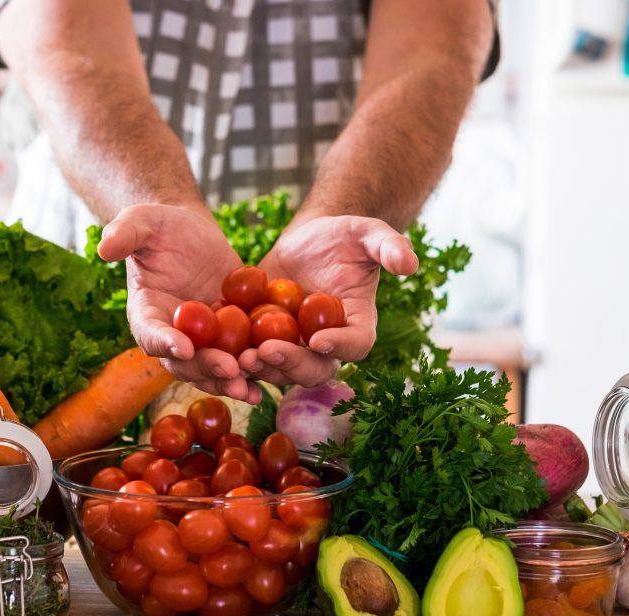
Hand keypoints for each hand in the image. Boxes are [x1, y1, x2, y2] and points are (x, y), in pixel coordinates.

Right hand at [97, 204, 259, 402]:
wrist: (192, 233)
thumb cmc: (161, 227)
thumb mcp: (142, 222)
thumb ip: (124, 233)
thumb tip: (104, 248)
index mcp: (145, 314)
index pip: (151, 333)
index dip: (165, 342)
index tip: (184, 346)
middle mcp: (172, 336)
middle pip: (185, 363)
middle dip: (206, 368)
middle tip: (229, 370)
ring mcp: (202, 341)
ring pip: (213, 369)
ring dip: (231, 381)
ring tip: (249, 388)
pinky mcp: (230, 338)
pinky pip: (240, 359)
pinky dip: (253, 373)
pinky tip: (268, 384)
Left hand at [239, 215, 417, 385]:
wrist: (307, 240)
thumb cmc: (342, 236)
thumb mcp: (367, 232)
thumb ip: (389, 245)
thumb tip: (410, 263)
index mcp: (358, 326)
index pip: (355, 344)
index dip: (340, 346)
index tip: (319, 339)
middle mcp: (327, 346)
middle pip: (315, 369)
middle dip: (292, 364)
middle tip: (268, 351)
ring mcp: (294, 348)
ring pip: (280, 370)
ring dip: (261, 368)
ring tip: (240, 356)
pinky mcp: (264, 342)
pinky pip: (252, 359)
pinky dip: (236, 360)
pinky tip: (217, 352)